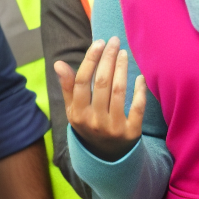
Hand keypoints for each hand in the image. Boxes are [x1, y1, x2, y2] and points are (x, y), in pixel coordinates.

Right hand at [54, 38, 145, 159]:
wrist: (106, 157)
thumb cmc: (89, 125)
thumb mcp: (74, 110)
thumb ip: (68, 87)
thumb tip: (59, 63)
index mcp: (78, 114)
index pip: (82, 81)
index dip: (91, 59)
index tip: (99, 43)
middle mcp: (94, 121)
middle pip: (102, 83)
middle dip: (108, 58)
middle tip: (114, 41)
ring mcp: (113, 127)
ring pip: (119, 91)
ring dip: (122, 69)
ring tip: (124, 53)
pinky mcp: (132, 132)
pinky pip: (137, 107)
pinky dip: (140, 91)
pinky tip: (140, 77)